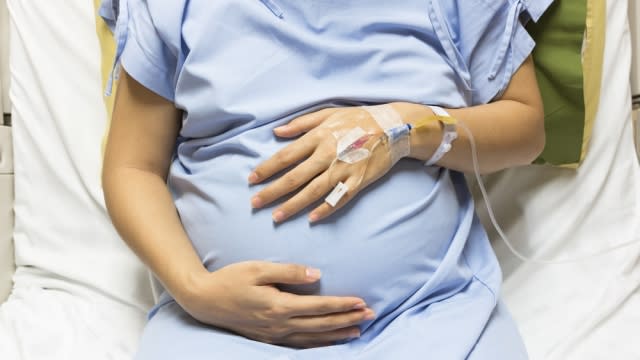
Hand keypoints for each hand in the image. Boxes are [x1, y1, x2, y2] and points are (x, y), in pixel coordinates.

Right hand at [175, 261, 374, 347]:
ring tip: (358, 331)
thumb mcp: (258, 268)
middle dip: (347, 320)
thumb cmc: (231, 280)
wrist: (204, 301)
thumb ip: (289, 272)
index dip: (342, 305)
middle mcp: (279, 324)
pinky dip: (318, 345)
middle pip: (321, 324)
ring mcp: (273, 335)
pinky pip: (299, 345)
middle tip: (370, 315)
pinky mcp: (268, 339)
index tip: (362, 302)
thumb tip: (317, 275)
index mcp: (279, 305)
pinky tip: (329, 342)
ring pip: (313, 338)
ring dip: (337, 334)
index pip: (319, 306)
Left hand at [249, 106, 395, 222]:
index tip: (251, 179)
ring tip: (276, 216)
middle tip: (255, 203)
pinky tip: (312, 219)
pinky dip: (326, 209)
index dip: (267, 169)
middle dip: (272, 192)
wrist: (394, 127)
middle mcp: (328, 154)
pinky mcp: (358, 181)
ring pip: (313, 191)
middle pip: (294, 177)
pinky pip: (339, 198)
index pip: (285, 156)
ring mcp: (343, 169)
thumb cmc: (359, 118)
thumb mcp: (328, 113)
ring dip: (293, 205)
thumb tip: (277, 132)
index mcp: (318, 137)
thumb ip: (301, 124)